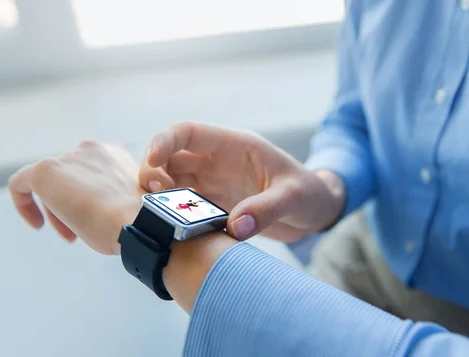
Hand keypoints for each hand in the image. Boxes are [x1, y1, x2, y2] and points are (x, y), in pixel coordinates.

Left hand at [8, 141, 143, 254]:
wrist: (137, 221)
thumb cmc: (136, 219)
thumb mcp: (127, 200)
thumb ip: (111, 195)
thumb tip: (98, 208)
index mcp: (113, 153)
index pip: (88, 172)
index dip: (86, 197)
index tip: (91, 217)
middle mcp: (90, 149)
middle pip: (67, 177)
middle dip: (70, 205)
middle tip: (78, 233)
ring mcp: (67, 158)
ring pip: (49, 184)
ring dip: (56, 210)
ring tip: (70, 235)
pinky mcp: (45, 171)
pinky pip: (21, 183)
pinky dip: (23, 203)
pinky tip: (36, 223)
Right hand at [139, 122, 344, 241]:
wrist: (316, 211)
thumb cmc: (309, 194)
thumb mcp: (294, 197)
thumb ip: (265, 209)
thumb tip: (234, 227)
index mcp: (234, 145)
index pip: (189, 132)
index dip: (165, 141)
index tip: (152, 160)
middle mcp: (217, 161)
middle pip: (170, 157)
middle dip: (154, 172)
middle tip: (155, 196)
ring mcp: (213, 184)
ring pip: (172, 181)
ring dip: (159, 195)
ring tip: (160, 215)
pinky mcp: (214, 206)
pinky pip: (184, 206)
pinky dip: (172, 214)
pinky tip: (172, 227)